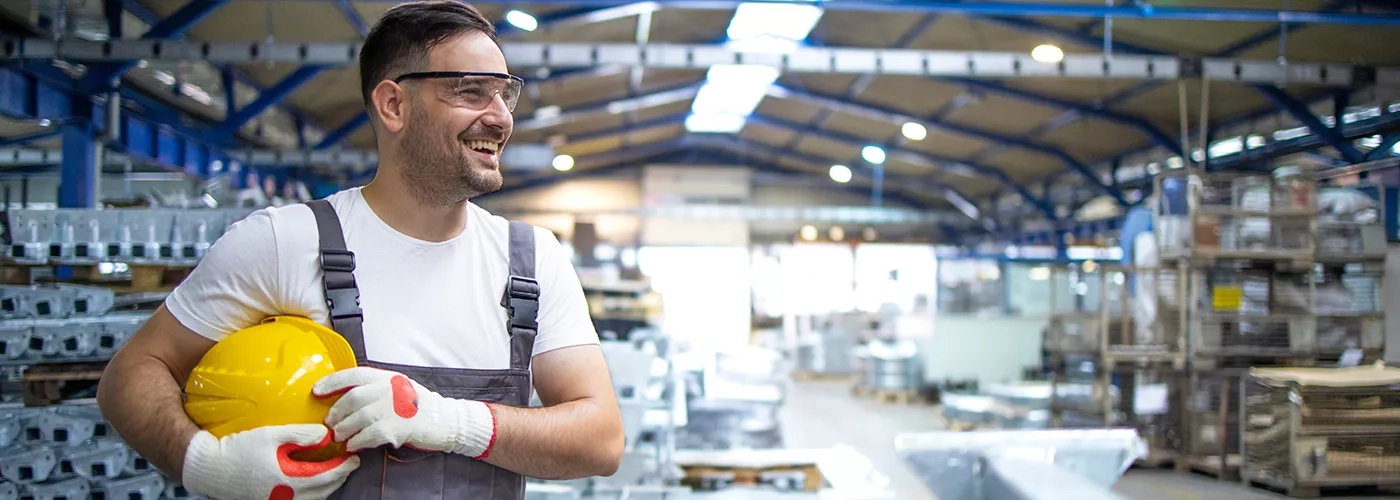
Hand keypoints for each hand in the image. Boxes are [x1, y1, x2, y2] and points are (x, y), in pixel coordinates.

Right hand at [181, 425, 359, 499]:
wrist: (208, 468)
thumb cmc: (238, 449)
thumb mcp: (272, 435)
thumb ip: (301, 435)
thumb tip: (325, 435)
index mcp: (288, 480)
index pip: (326, 476)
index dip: (342, 466)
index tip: (353, 456)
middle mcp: (285, 497)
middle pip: (323, 490)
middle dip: (339, 477)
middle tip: (348, 464)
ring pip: (312, 499)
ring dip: (326, 486)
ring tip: (334, 472)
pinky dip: (311, 493)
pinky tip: (310, 481)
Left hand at [312, 367, 495, 458]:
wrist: (446, 420)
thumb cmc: (419, 406)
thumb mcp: (397, 388)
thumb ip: (375, 389)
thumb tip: (344, 398)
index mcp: (387, 377)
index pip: (353, 374)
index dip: (332, 382)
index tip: (317, 390)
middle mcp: (390, 388)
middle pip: (352, 398)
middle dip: (336, 413)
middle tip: (331, 423)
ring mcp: (395, 407)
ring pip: (358, 418)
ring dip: (344, 430)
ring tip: (341, 436)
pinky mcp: (399, 426)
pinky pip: (369, 435)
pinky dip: (358, 441)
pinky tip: (354, 445)